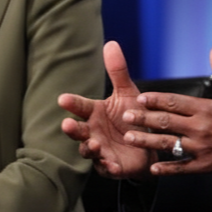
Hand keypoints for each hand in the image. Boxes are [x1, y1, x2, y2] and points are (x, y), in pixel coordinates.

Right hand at [59, 41, 152, 179]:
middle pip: (78, 130)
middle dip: (72, 129)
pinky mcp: (110, 166)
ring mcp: (99, 150)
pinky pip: (106, 168)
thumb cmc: (132, 117)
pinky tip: (111, 164)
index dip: (72, 103)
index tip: (63, 99)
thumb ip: (118, 71)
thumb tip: (111, 43)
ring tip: (94, 145)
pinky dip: (108, 167)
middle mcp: (93, 131)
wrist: (149, 144)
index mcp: (94, 112)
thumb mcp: (128, 93)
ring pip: (87, 150)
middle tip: (67, 124)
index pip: (80, 106)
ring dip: (88, 148)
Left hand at [120, 46, 211, 177]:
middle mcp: (202, 128)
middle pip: (166, 121)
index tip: (140, 96)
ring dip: (148, 141)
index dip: (155, 99)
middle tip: (125, 116)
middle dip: (143, 118)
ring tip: (130, 138)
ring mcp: (203, 148)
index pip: (175, 101)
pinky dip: (167, 169)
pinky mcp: (208, 166)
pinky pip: (183, 168)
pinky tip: (154, 169)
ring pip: (169, 144)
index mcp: (208, 108)